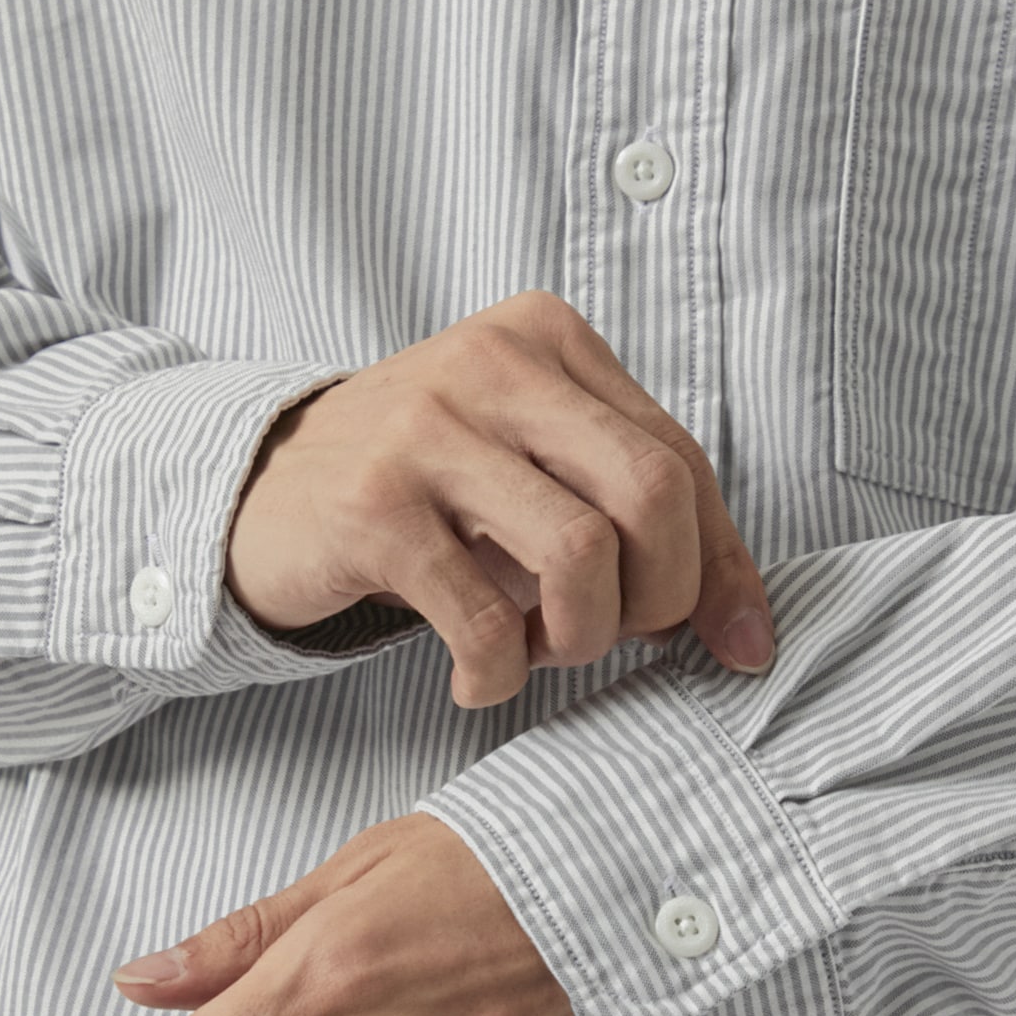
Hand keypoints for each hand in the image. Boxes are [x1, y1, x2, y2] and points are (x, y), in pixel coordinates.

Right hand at [226, 287, 777, 706]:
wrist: (265, 494)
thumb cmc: (427, 492)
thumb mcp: (537, 476)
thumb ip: (639, 524)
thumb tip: (750, 633)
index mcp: (549, 339)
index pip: (682, 461)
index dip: (718, 569)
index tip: (732, 644)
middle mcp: (492, 363)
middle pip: (652, 494)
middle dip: (658, 598)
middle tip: (613, 637)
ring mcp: (427, 428)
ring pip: (581, 553)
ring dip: (578, 639)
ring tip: (537, 649)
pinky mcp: (374, 507)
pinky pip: (486, 619)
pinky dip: (498, 674)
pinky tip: (476, 676)